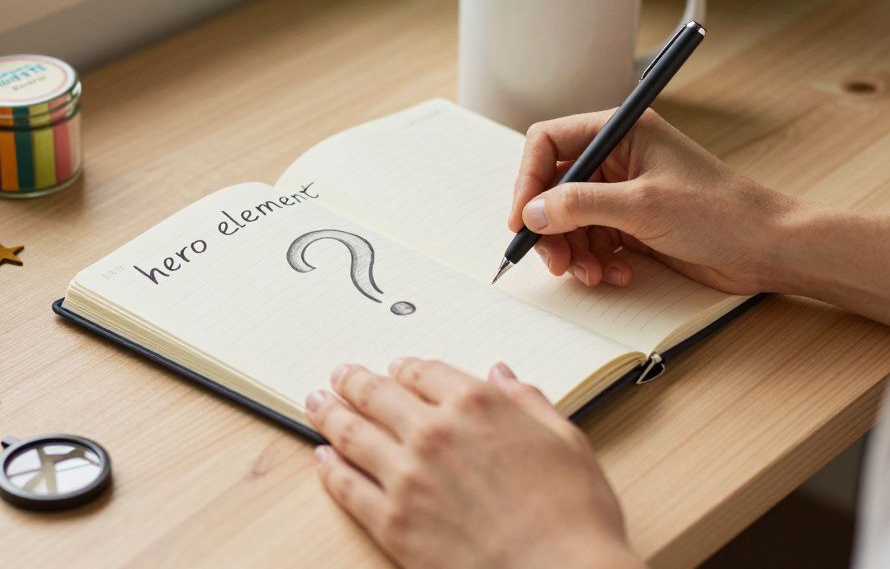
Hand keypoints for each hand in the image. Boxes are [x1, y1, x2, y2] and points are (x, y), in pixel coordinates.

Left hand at [305, 359, 642, 568]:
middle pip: (377, 394)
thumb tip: (502, 375)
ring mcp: (408, 477)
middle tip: (339, 376)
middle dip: (353, 381)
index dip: (405, 368)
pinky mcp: (392, 521)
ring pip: (352, 433)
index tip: (396, 369)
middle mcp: (434, 431)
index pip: (424, 371)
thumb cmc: (573, 516)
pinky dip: (330, 468)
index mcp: (477, 403)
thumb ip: (528, 401)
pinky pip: (347, 486)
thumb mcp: (566, 440)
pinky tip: (323, 458)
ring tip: (316, 403)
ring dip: (329, 413)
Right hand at [507, 109, 794, 294]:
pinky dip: (594, 262)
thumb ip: (580, 206)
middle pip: (553, 187)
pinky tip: (614, 275)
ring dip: (572, 251)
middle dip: (549, 227)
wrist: (767, 248)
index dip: (528, 180)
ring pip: (569, 220)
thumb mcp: (642, 207)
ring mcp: (623, 192)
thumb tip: (533, 213)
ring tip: (591, 275)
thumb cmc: (720, 213)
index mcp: (620, 132)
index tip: (522, 219)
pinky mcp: (632, 224)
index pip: (548, 142)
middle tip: (554, 260)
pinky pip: (591, 241)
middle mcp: (618, 157)